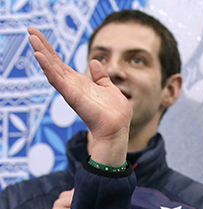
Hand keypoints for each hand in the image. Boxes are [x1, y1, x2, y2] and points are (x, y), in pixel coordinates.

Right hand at [28, 27, 130, 165]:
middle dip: (42, 46)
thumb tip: (94, 63)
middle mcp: (72, 86)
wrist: (117, 129)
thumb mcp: (109, 88)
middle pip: (53, 63)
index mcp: (80, 83)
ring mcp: (70, 90)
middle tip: (30, 29)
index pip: (61, 64)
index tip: (40, 35)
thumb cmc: (115, 114)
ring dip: (41, 52)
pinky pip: (56, 79)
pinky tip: (39, 55)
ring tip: (31, 37)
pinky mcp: (71, 95)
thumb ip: (101, 77)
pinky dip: (47, 67)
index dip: (51, 50)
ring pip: (52, 68)